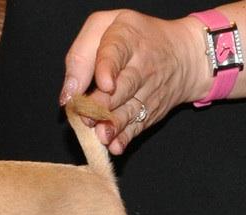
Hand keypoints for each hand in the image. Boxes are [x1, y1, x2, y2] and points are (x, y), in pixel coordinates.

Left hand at [61, 10, 208, 153]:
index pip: (116, 51)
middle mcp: (142, 64)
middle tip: (88, 117)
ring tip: (101, 136)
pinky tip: (115, 146)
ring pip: (130, 109)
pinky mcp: (151, 110)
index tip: (104, 84)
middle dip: (104, 104)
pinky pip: (138, 125)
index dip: (108, 69)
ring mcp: (150, 89)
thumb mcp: (104, 29)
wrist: (184, 54)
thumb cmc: (132, 39)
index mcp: (127, 37)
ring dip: (114, 125)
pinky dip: (126, 138)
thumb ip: (80, 57)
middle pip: (123, 86)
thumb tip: (69, 93)